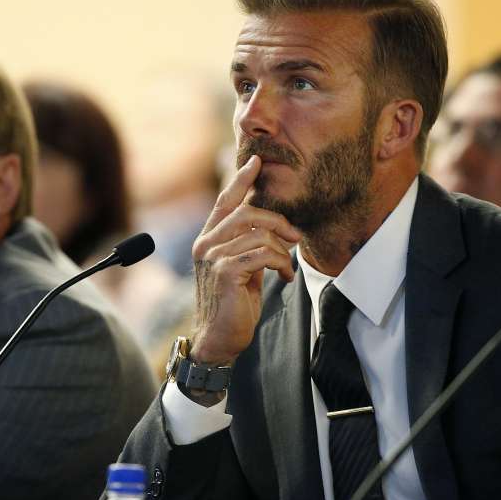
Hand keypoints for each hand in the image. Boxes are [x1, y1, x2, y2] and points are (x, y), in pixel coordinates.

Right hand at [190, 155, 298, 364]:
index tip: (257, 161)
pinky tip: (285, 277)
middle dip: (277, 220)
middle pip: (247, 211)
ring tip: (288, 265)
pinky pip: (263, 253)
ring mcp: (213, 257)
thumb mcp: (242, 268)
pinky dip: (281, 263)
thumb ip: (250, 245)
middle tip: (295, 237)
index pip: (225, 201)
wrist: (219, 339)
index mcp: (208, 239)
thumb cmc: (232, 304)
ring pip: (258, 232)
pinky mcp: (225, 272)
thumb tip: (275, 227)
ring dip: (282, 248)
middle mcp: (205, 243)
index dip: (241, 179)